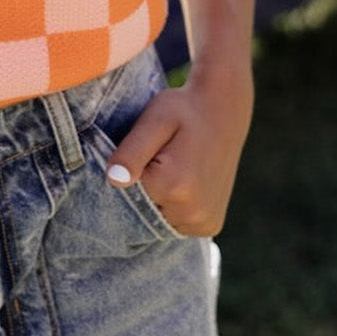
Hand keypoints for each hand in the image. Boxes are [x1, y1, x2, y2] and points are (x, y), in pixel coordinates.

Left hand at [104, 64, 252, 236]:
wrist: (223, 110)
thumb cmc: (184, 110)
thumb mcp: (154, 120)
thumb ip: (132, 152)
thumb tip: (113, 180)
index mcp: (174, 187)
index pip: (128, 193)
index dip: (131, 172)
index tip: (147, 150)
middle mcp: (193, 213)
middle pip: (145, 211)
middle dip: (145, 188)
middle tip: (162, 156)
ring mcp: (204, 223)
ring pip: (160, 219)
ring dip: (160, 199)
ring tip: (174, 166)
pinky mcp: (211, 225)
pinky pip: (177, 223)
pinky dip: (174, 206)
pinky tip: (183, 180)